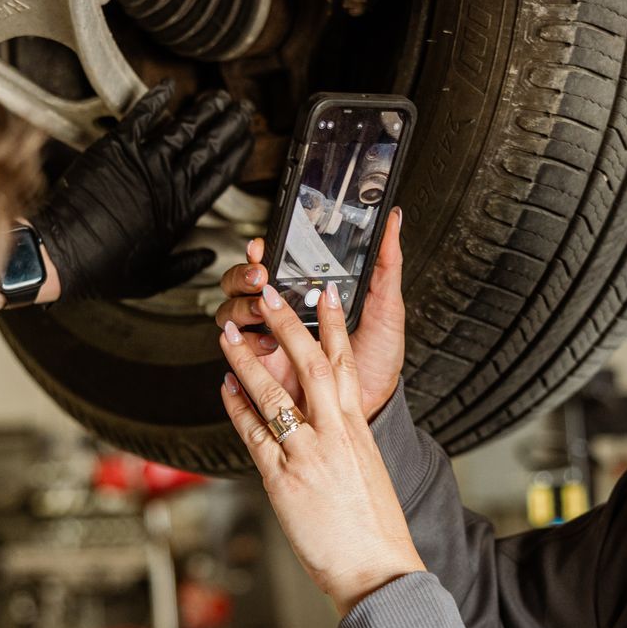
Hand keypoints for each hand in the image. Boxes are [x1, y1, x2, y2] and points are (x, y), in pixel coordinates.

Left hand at [32, 81, 253, 299]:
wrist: (64, 253)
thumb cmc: (104, 269)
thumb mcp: (154, 279)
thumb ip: (185, 266)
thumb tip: (209, 257)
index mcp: (182, 212)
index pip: (221, 175)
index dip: (238, 154)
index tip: (248, 139)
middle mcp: (169, 182)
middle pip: (210, 146)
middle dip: (230, 124)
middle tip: (244, 109)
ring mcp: (144, 162)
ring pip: (184, 127)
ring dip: (205, 109)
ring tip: (219, 97)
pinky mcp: (116, 148)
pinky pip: (141, 116)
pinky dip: (156, 99)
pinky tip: (169, 87)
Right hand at [212, 206, 406, 419]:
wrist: (374, 406)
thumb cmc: (379, 358)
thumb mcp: (387, 308)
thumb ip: (386, 265)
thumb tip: (393, 221)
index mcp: (308, 295)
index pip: (272, 263)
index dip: (260, 252)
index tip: (263, 248)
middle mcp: (283, 313)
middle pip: (242, 284)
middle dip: (244, 276)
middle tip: (261, 278)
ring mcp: (269, 339)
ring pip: (233, 312)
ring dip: (242, 306)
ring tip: (263, 311)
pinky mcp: (262, 368)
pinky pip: (235, 351)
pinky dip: (240, 343)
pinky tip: (263, 342)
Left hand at [219, 282, 423, 615]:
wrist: (377, 569)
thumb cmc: (373, 529)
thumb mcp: (366, 473)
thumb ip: (342, 445)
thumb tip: (321, 431)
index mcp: (357, 431)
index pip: (345, 364)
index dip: (334, 325)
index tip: (325, 295)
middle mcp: (334, 435)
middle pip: (310, 364)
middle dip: (288, 324)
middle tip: (270, 292)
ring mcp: (307, 455)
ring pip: (273, 394)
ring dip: (246, 359)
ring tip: (230, 332)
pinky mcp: (282, 480)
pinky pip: (254, 434)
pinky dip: (236, 407)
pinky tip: (224, 387)